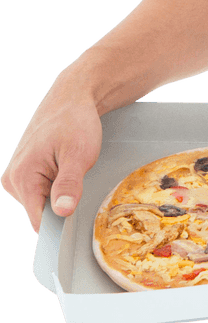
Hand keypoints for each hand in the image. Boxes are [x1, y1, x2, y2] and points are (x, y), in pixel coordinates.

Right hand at [1, 87, 102, 232]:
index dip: (61, 223)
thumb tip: (62, 212)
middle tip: (76, 177)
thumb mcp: (79, 155)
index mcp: (22, 177)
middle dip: (62, 201)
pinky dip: (55, 183)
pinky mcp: (23, 172)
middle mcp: (12, 179)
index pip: (39, 221)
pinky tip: (62, 166)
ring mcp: (16, 175)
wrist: (71, 98)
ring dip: (59, 191)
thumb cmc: (76, 122)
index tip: (77, 215)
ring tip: (69, 167)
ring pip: (41, 201)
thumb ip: (69, 185)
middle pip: (41, 212)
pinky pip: (41, 190)